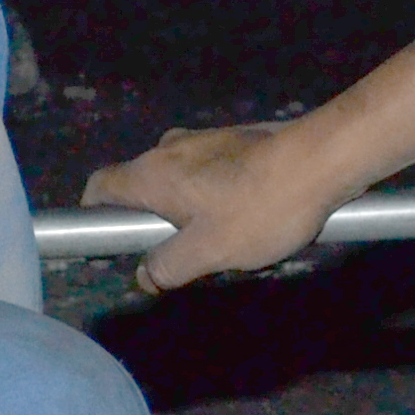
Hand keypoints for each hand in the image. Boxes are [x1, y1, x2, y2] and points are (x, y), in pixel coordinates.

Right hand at [84, 121, 354, 292]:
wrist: (321, 160)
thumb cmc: (258, 210)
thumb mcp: (208, 253)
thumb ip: (167, 267)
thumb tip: (145, 275)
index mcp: (151, 174)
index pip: (100, 186)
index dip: (94, 216)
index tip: (109, 244)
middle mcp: (169, 149)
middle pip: (140, 187)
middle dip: (151, 222)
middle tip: (178, 255)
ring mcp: (204, 139)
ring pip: (178, 180)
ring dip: (187, 209)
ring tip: (220, 239)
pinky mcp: (235, 140)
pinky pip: (209, 171)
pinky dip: (214, 194)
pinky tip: (247, 216)